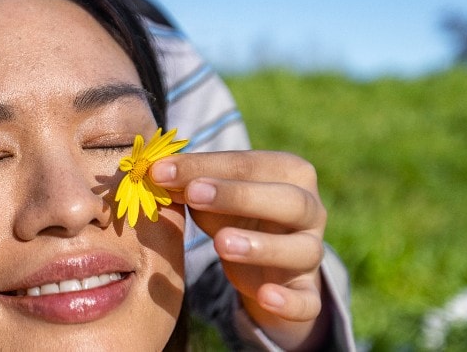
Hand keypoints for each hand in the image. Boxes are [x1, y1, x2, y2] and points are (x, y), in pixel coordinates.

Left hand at [150, 150, 328, 349]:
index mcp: (289, 172)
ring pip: (302, 249)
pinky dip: (291, 301)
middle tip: (194, 195)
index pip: (248, 164)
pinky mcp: (308, 291)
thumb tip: (154, 170)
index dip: (204, 166)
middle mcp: (310, 210)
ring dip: (262, 246)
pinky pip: (309, 299)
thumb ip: (189, 183)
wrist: (263, 264)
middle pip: (288, 200)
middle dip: (238, 196)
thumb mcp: (212, 198)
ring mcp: (312, 252)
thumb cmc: (234, 216)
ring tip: (221, 244)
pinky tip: (266, 296)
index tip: (160, 170)